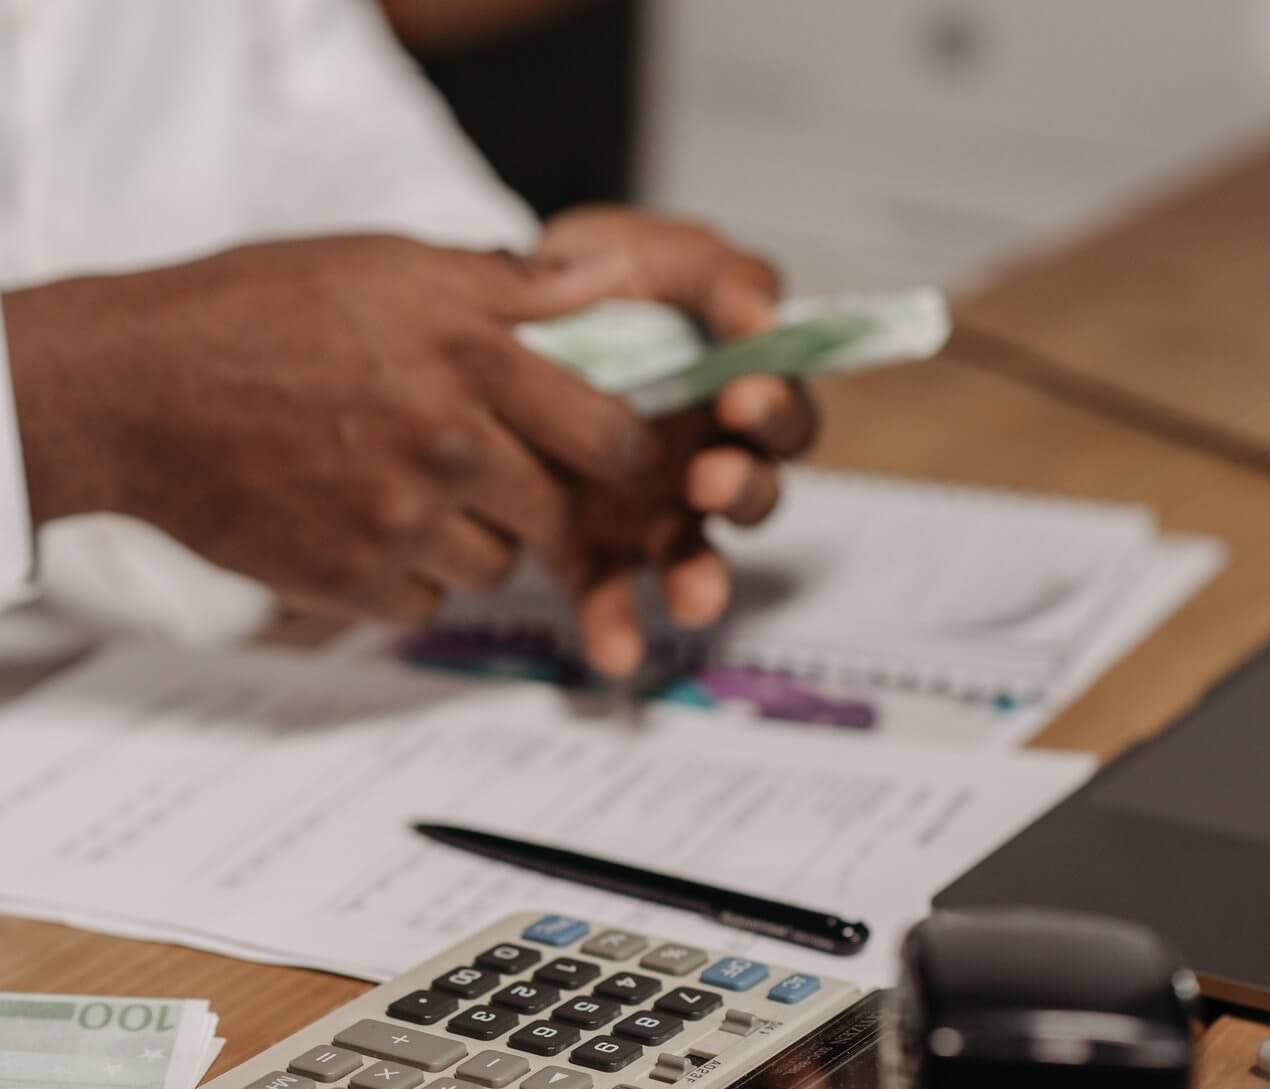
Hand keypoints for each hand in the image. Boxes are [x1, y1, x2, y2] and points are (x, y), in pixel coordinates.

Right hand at [3, 235, 654, 623]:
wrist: (134, 390)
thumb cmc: (252, 311)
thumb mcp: (385, 263)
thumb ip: (502, 288)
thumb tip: (596, 286)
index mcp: (470, 357)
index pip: (608, 434)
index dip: (619, 452)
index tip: (605, 455)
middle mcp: (448, 445)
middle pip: (559, 512)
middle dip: (543, 501)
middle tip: (499, 478)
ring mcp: (400, 522)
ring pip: (494, 566)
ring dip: (472, 540)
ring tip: (408, 492)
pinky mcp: (350, 582)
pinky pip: (425, 604)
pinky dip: (406, 579)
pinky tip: (359, 526)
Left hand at [532, 207, 821, 674]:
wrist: (486, 321)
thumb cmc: (592, 282)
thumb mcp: (655, 253)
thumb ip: (717, 274)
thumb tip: (765, 316)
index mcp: (734, 390)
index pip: (783, 413)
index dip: (774, 410)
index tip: (743, 398)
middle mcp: (705, 457)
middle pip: (753, 491)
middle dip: (741, 489)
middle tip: (708, 478)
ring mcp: (652, 509)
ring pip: (696, 555)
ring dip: (701, 578)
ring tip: (692, 597)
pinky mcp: (593, 546)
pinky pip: (612, 595)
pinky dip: (617, 628)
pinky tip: (614, 654)